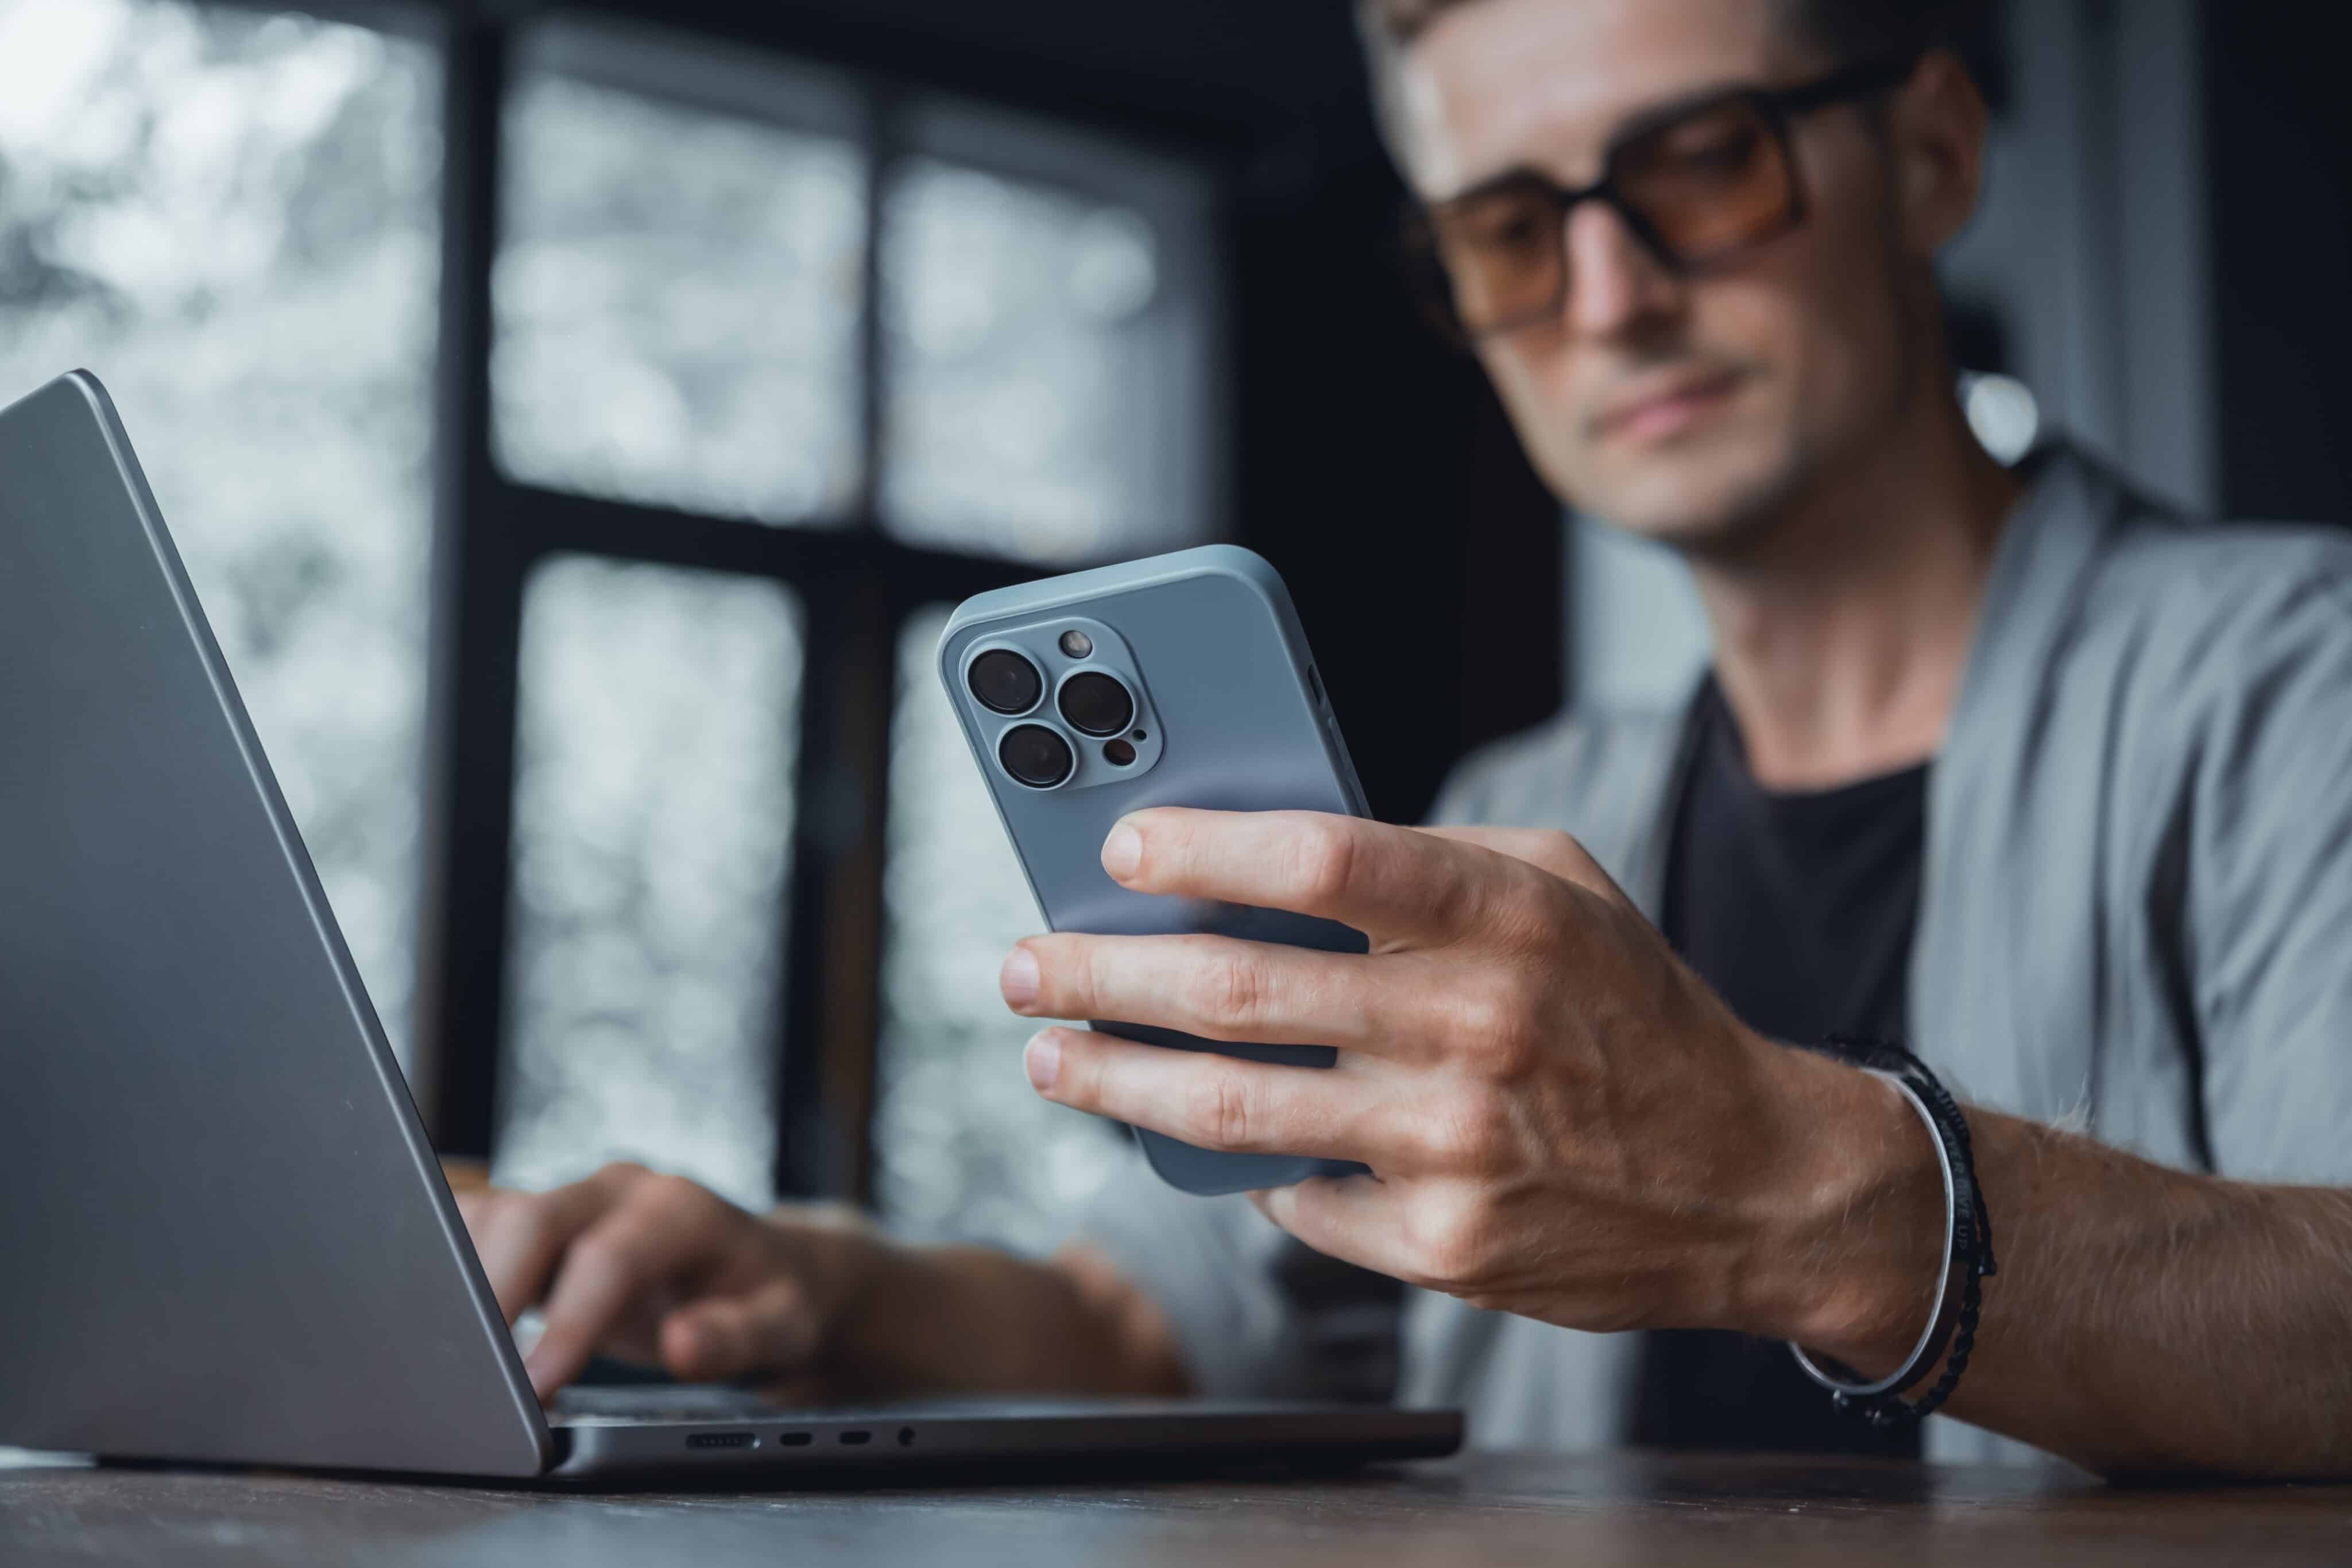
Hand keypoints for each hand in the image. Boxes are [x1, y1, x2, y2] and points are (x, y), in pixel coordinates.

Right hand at [457, 1163, 882, 1399]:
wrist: (768, 1266)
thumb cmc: (772, 1298)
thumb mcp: (783, 1326)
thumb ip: (737, 1337)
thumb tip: (683, 1343)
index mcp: (680, 1210)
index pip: (609, 1257)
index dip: (567, 1322)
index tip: (534, 1386)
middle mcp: (620, 1191)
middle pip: (534, 1218)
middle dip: (492, 1291)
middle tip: (468, 1372)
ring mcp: (575, 1198)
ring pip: (494, 1215)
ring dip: (459, 1275)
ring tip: (442, 1348)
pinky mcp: (542, 1218)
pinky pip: (479, 1223)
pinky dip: (447, 1261)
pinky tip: (433, 1312)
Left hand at [999, 810, 1941, 1357]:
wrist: (1749, 1177)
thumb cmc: (1631, 1009)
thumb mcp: (1562, 890)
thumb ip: (1426, 861)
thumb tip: (1252, 864)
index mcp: (1508, 917)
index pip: (1326, 860)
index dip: (1205, 847)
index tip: (1119, 845)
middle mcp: (1478, 1029)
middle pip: (1240, 990)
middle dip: (1102, 974)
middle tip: (1025, 962)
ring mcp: (1457, 1149)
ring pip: (1234, 1109)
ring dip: (1113, 1081)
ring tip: (1046, 1055)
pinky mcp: (1446, 1245)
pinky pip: (1297, 1197)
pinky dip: (1233, 1166)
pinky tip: (1184, 1135)